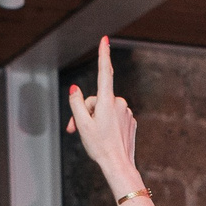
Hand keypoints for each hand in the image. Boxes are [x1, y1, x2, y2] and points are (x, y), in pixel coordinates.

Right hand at [64, 37, 140, 192]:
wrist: (119, 165)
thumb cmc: (99, 146)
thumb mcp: (81, 124)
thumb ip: (76, 103)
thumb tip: (75, 89)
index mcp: (106, 101)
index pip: (104, 72)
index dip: (103, 54)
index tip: (105, 39)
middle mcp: (119, 102)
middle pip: (96, 99)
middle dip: (85, 111)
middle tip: (74, 130)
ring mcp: (126, 111)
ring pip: (105, 108)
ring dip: (95, 118)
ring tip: (92, 136)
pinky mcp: (130, 121)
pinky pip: (114, 116)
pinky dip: (107, 123)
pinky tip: (106, 138)